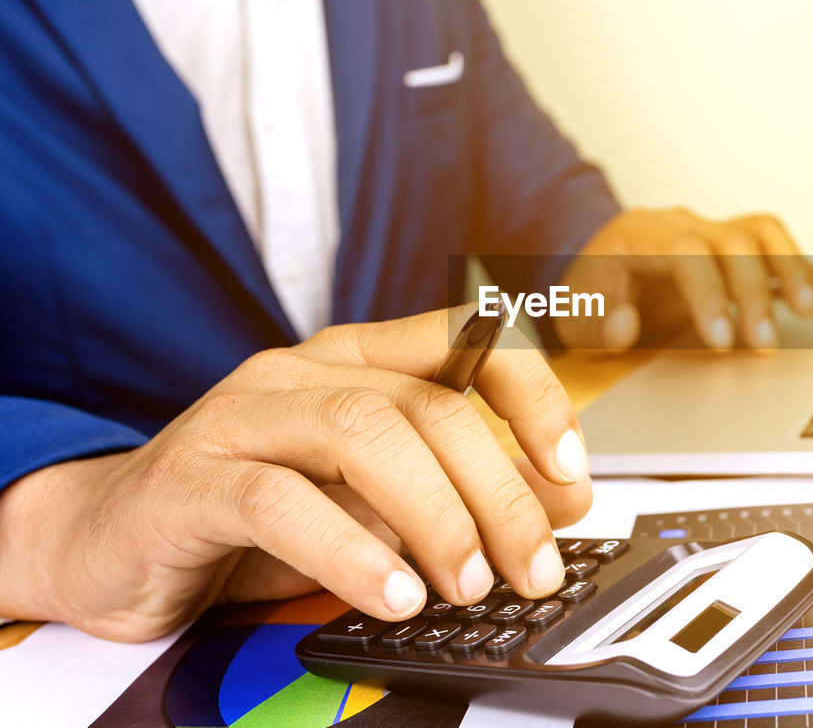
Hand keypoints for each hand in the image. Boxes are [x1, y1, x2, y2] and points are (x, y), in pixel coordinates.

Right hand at [0, 308, 589, 641]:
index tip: (571, 471)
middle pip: (428, 405)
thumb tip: (557, 503)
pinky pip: (278, 501)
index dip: (533, 398)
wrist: (113, 542)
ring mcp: (244, 415)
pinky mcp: (192, 478)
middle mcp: (304, 372)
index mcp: (358, 362)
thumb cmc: (255, 520)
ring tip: (464, 585)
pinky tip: (388, 596)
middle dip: (497, 492)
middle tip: (531, 568)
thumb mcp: (375, 504)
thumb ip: (456, 494)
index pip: (467, 342)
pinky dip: (347, 551)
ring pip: (361, 433)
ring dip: (433, 515)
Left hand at [555, 209, 812, 351]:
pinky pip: (770, 242)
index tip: (721, 340)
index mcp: (638, 235)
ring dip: (790, 269)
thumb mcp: (573, 316)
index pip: (684, 251)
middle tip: (765, 344)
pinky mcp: (729, 245)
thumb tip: (625, 323)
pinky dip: (798, 266)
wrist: (592, 268)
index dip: (708, 293)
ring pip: (759, 232)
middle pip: (731, 241)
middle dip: (754, 293)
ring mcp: (708, 230)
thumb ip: (596, 323)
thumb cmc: (587, 295)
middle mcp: (679, 224)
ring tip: (809, 309)